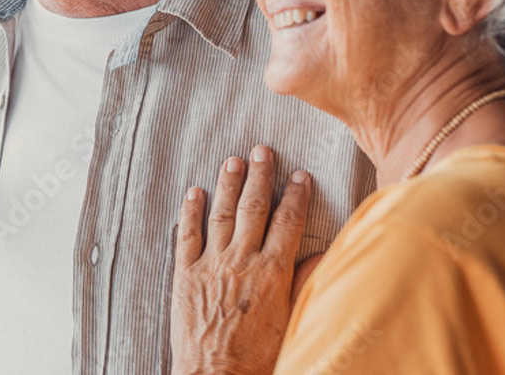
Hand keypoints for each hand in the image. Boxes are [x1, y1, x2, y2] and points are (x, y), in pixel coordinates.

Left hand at [170, 146, 311, 374]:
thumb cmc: (260, 358)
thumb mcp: (294, 322)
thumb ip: (305, 285)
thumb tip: (319, 256)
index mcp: (272, 273)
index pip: (288, 223)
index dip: (295, 196)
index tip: (300, 175)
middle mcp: (241, 261)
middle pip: (253, 208)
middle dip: (259, 176)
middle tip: (262, 150)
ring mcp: (210, 265)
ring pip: (220, 214)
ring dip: (226, 184)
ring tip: (232, 160)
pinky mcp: (185, 275)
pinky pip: (186, 235)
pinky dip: (190, 212)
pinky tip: (193, 192)